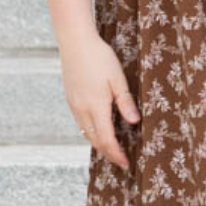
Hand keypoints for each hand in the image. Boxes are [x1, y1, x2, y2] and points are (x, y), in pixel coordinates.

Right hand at [59, 30, 139, 168]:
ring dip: (99, 143)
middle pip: (95, 140)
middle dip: (108, 153)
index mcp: (96, 106)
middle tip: (121, 160)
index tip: (126, 163)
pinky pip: (81, 123)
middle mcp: (82, 109)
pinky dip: (91, 132)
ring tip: (112, 149)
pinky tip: (99, 130)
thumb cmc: (100, 57)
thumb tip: (134, 123)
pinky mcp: (71, 99)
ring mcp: (74, 105)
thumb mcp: (118, 79)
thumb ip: (125, 102)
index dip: (116, 154)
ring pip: (86, 133)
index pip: (106, 139)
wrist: (75, 42)